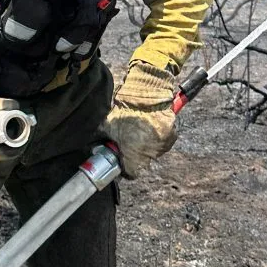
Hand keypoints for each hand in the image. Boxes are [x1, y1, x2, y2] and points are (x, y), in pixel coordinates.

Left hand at [104, 61, 177, 177]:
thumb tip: (94, 149)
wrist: (145, 93)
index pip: (130, 174)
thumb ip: (102, 141)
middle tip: (129, 141)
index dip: (124, 167)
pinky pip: (164, 141)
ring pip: (154, 152)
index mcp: (133, 156)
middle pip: (142, 162)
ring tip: (140, 130)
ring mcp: (163, 145)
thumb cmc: (125, 110)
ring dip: (147, 145)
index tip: (121, 159)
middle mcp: (150, 154)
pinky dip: (158, 136)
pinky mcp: (172, 136)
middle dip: (135, 155)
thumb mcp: (107, 126)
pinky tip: (150, 126)